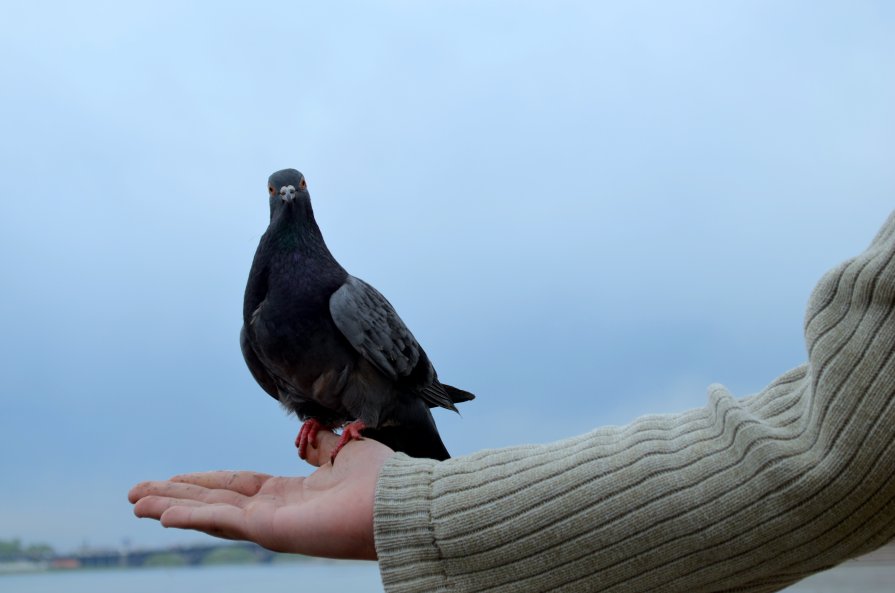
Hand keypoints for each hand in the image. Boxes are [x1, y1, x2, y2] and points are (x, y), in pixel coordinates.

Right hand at [128, 431, 393, 559]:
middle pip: (214, 502)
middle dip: (175, 497)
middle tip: (136, 495)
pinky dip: (191, 516)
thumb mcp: (343, 453)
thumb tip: (304, 441)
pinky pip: (223, 521)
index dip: (203, 483)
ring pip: (210, 513)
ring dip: (172, 507)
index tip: (172, 479)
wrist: (399, 498)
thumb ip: (319, 449)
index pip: (237, 487)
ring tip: (136, 503)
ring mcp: (271, 525)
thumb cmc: (380, 479)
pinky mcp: (272, 531)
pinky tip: (163, 513)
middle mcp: (276, 511)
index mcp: (291, 494)